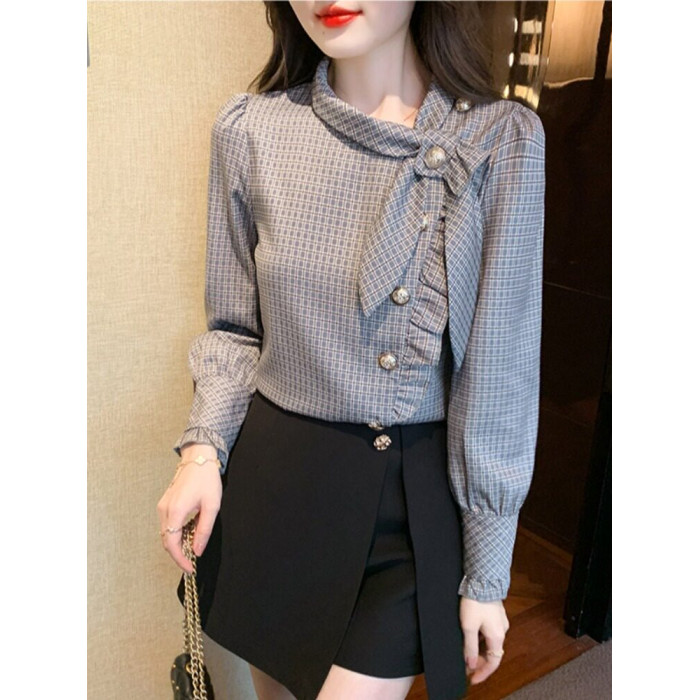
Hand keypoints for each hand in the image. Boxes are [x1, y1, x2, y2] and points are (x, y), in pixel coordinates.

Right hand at [157, 444, 222, 573]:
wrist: (198, 458)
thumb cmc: (206, 479)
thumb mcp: (211, 506)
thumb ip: (203, 530)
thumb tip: (197, 550)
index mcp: (175, 511)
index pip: (172, 544)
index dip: (180, 559)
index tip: (190, 568)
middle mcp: (165, 510)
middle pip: (166, 541)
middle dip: (178, 554)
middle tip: (192, 562)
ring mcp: (162, 506)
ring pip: (166, 533)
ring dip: (177, 544)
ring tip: (193, 547)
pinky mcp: (165, 503)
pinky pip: (167, 524)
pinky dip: (176, 533)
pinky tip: (188, 533)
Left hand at [459, 596, 509, 684]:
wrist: (482, 579)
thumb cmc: (475, 601)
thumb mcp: (468, 626)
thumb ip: (469, 646)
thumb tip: (470, 663)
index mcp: (497, 636)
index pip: (493, 662)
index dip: (483, 672)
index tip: (472, 678)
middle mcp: (502, 630)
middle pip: (492, 653)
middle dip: (479, 661)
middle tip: (466, 665)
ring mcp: (500, 621)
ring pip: (491, 642)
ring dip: (480, 649)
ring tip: (466, 651)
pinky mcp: (496, 613)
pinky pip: (490, 632)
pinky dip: (482, 638)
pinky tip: (472, 635)